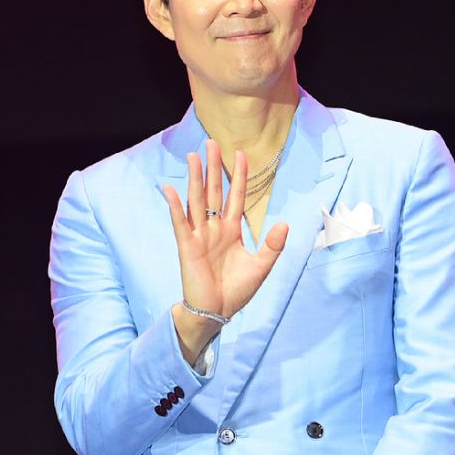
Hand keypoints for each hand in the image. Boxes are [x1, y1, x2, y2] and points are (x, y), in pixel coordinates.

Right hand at [163, 139, 288, 321]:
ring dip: (194, 178)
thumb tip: (284, 223)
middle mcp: (214, 228)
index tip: (241, 154)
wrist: (217, 312)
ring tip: (193, 156)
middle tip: (212, 143)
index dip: (238, 176)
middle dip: (213, 167)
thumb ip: (272, 245)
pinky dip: (175, 206)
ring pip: (197, 200)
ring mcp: (199, 235)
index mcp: (231, 230)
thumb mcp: (261, 266)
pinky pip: (180, 222)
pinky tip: (171, 189)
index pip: (235, 196)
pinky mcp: (186, 246)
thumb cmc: (236, 291)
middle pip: (214, 191)